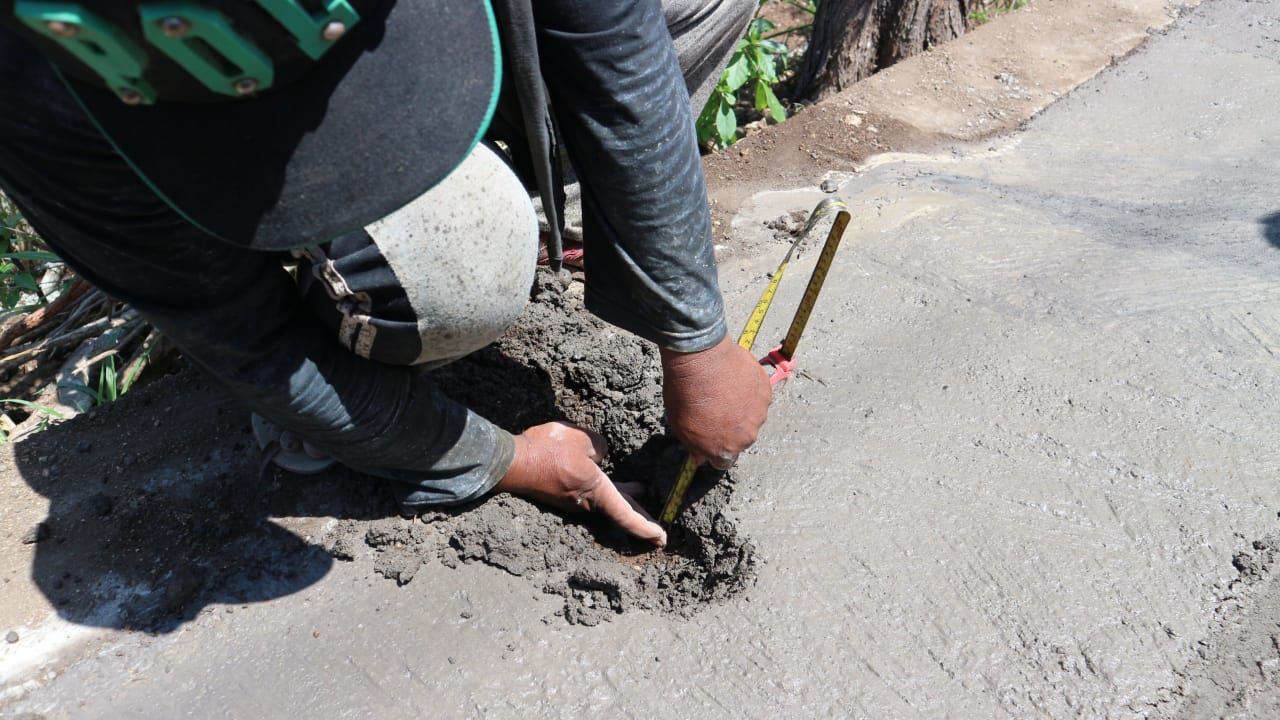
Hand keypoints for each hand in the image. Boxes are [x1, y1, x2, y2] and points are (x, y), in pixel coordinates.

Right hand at [495, 421, 666, 546]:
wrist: (511, 463)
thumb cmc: (547, 451)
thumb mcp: (581, 439)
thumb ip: (599, 446)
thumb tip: (600, 454)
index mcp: (597, 491)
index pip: (627, 514)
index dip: (646, 527)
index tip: (661, 538)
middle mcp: (586, 503)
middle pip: (619, 512)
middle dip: (640, 516)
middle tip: (657, 528)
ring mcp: (572, 502)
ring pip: (605, 501)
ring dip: (623, 498)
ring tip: (638, 490)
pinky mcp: (561, 496)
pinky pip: (590, 495)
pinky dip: (605, 491)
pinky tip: (604, 478)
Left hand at [661, 334, 770, 469]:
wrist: (701, 360)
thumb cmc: (686, 392)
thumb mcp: (680, 426)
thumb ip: (693, 446)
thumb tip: (700, 458)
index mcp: (724, 450)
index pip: (724, 461)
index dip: (716, 448)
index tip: (711, 435)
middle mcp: (746, 437)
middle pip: (740, 438)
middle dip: (731, 427)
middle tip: (717, 407)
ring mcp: (759, 414)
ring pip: (752, 416)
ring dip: (743, 408)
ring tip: (726, 390)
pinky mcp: (766, 392)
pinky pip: (759, 396)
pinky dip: (750, 390)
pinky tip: (735, 379)